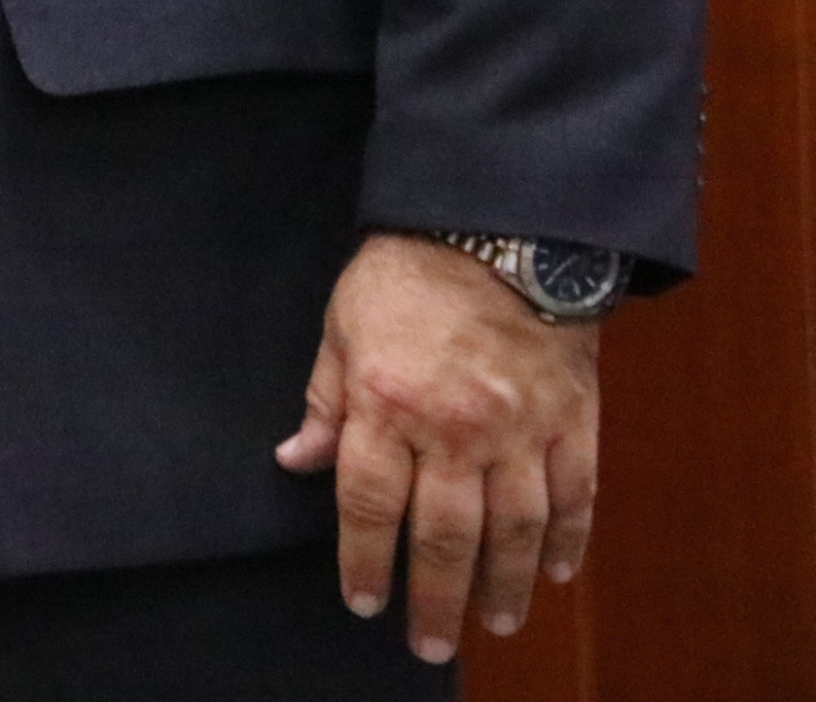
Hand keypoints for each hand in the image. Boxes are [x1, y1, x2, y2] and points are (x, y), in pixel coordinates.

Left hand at [275, 231, 602, 663]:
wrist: (498, 226)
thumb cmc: (405, 273)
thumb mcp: (341, 327)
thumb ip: (325, 401)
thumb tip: (295, 461)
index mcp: (389, 403)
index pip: (371, 504)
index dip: (365, 560)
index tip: (362, 600)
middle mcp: (456, 428)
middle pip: (446, 535)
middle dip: (436, 598)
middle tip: (429, 645)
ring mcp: (521, 428)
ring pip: (517, 530)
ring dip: (505, 585)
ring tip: (494, 623)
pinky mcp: (572, 420)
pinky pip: (575, 495)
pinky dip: (569, 540)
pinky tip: (556, 572)